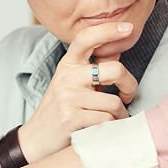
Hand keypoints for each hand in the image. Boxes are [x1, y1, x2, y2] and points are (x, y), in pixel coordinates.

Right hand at [18, 21, 138, 162]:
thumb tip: (117, 50)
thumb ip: (94, 69)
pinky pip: (107, 120)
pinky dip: (112, 127)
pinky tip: (104, 129)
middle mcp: (67, 77)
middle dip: (130, 85)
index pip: (86, 38)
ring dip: (120, 114)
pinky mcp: (71, 118)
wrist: (36, 139)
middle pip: (115, 70)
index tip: (128, 28)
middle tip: (128, 95)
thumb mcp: (72, 84)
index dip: (108, 30)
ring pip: (114, 102)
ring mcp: (68, 97)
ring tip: (113, 119)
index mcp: (68, 65)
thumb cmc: (61, 111)